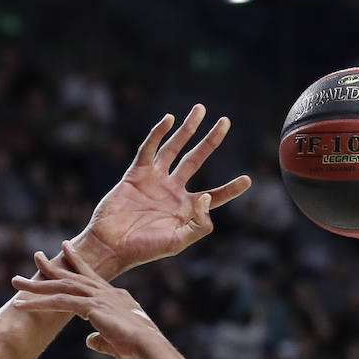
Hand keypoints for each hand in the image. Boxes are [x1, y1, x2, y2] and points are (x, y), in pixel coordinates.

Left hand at [13, 241, 167, 358]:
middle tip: (36, 256)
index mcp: (115, 298)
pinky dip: (38, 303)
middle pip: (73, 276)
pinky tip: (21, 304)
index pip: (91, 277)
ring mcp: (98, 298)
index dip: (77, 263)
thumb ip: (101, 340)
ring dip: (36, 286)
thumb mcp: (116, 344)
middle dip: (53, 266)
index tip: (65, 249)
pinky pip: (59, 302)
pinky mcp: (91, 308)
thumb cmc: (140, 350)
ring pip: (62, 286)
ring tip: (15, 282)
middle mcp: (106, 292)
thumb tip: (90, 341)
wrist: (151, 348)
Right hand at [78, 105, 251, 274]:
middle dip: (211, 141)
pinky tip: (169, 120)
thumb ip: (198, 224)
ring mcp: (155, 180)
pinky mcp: (137, 173)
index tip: (247, 180)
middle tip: (225, 122)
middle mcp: (172, 191)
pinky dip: (158, 134)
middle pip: (197, 160)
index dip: (230, 189)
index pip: (214, 195)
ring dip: (187, 129)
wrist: (111, 245)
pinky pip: (149, 149)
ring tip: (200, 109)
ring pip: (175, 148)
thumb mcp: (177, 242)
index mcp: (185, 209)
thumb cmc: (143, 249)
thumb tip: (206, 198)